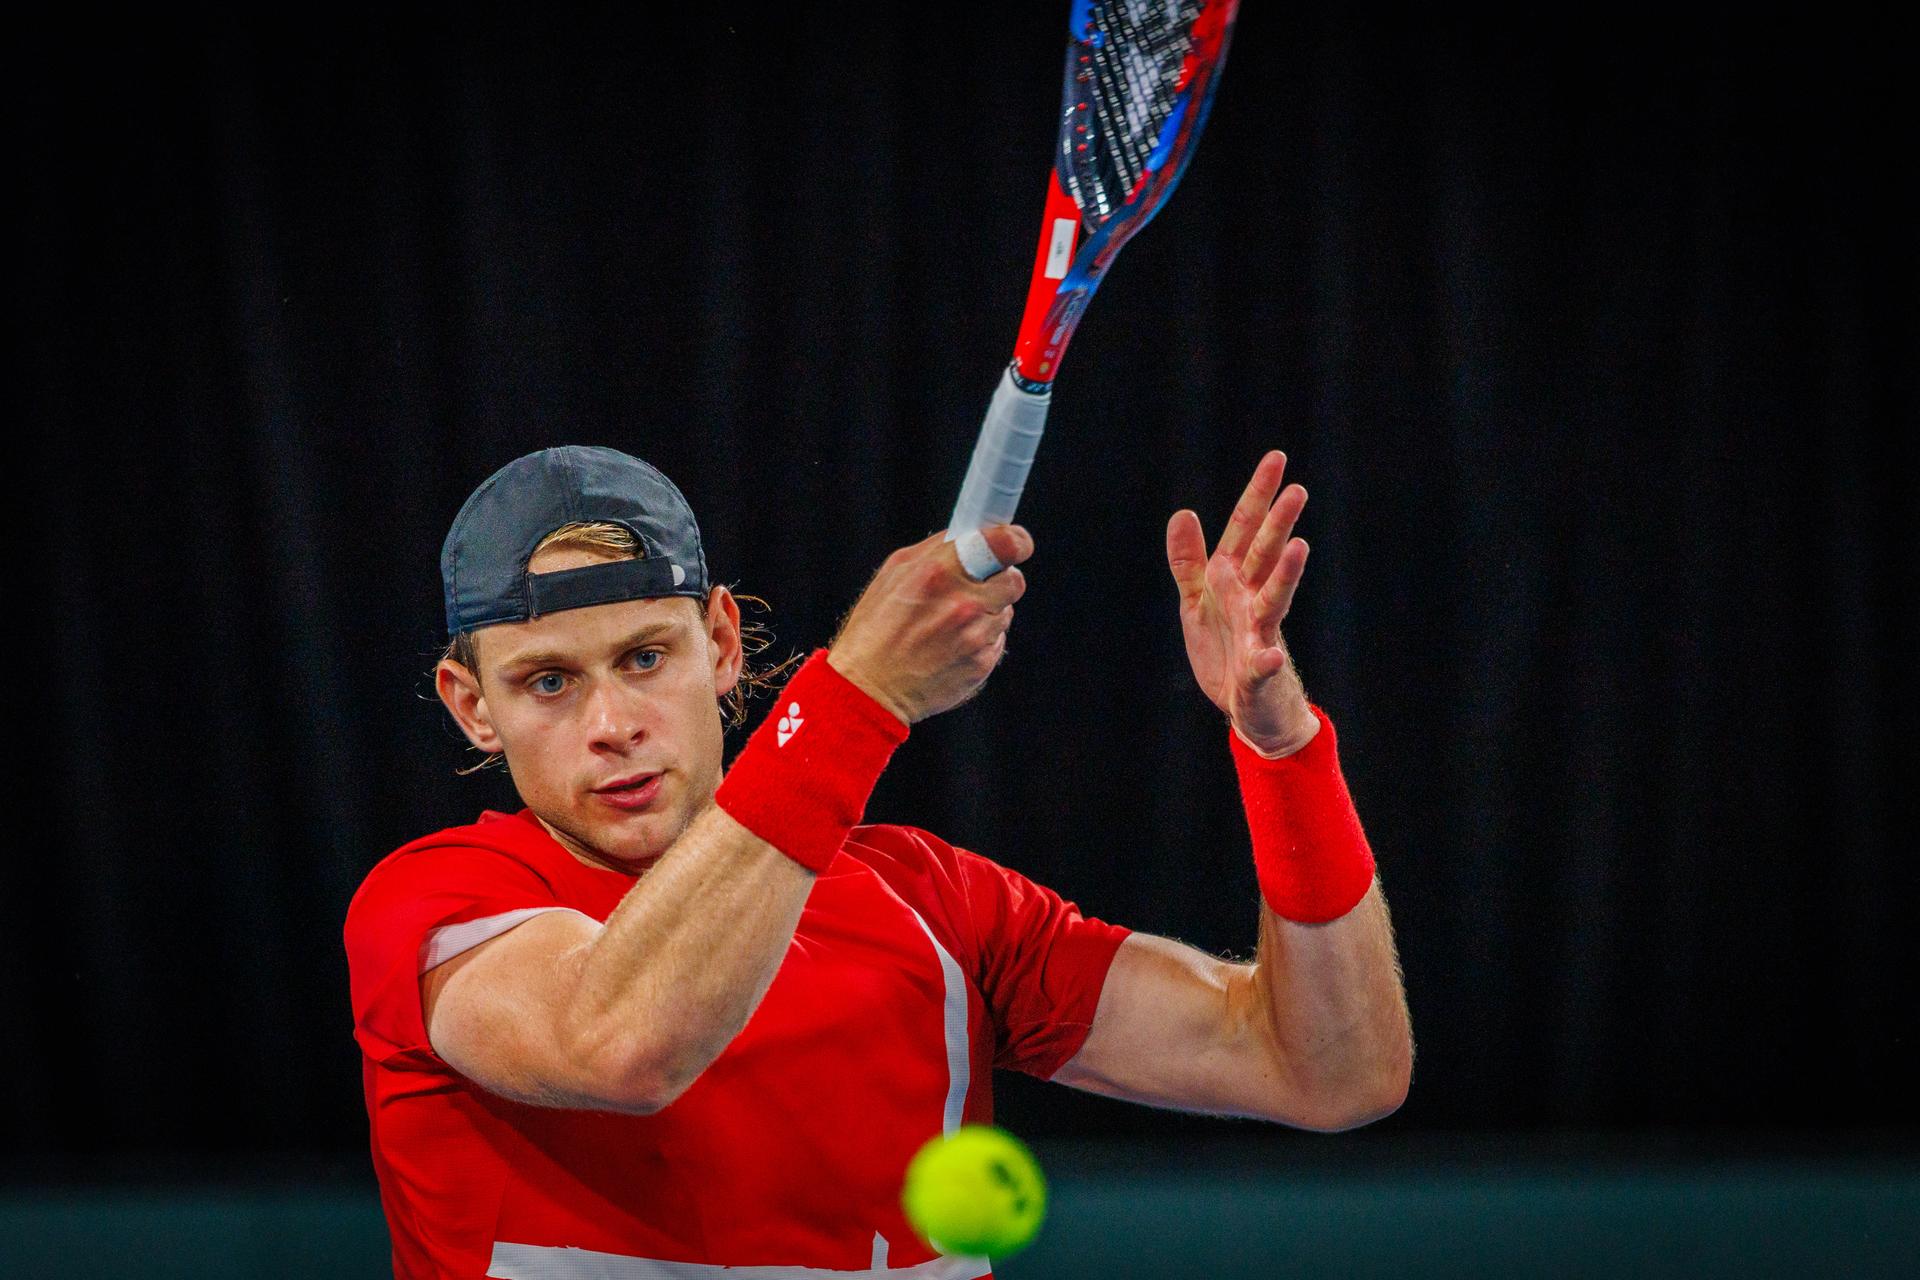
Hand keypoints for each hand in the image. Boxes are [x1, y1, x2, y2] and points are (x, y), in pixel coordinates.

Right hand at [828, 525, 1032, 723]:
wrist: (870, 689)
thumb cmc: (875, 629)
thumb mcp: (894, 573)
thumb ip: (935, 549)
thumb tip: (971, 533)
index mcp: (938, 572)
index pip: (1003, 544)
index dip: (1017, 541)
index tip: (1017, 544)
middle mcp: (962, 603)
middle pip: (1013, 580)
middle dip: (999, 579)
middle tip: (975, 587)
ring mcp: (975, 636)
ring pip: (1005, 611)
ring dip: (987, 612)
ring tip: (950, 624)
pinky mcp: (982, 663)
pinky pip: (997, 639)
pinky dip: (981, 639)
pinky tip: (951, 645)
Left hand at [1166, 451, 1319, 755]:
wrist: (1247, 705)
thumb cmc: (1225, 647)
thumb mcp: (1197, 600)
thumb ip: (1189, 560)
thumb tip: (1182, 512)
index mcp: (1232, 580)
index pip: (1246, 529)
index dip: (1258, 495)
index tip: (1277, 458)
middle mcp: (1251, 599)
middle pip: (1265, 555)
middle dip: (1279, 523)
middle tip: (1297, 489)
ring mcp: (1259, 633)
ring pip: (1274, 598)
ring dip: (1287, 575)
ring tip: (1300, 548)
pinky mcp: (1258, 671)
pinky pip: (1262, 664)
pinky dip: (1266, 660)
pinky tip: (1271, 655)